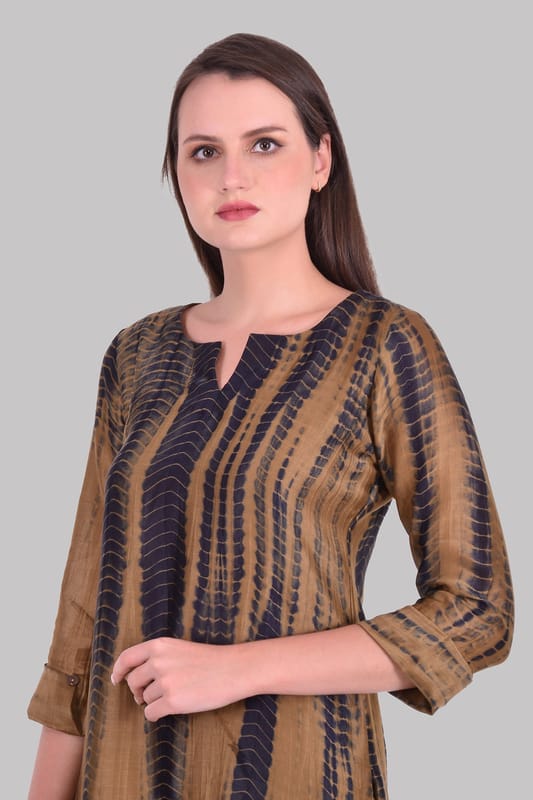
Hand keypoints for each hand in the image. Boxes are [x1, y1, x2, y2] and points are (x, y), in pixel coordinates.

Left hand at [110, 637, 248, 720]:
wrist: (233, 669)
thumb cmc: (209, 660)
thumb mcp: (179, 648)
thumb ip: (157, 657)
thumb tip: (135, 678)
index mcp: (159, 645)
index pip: (127, 657)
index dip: (118, 670)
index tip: (116, 679)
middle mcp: (158, 661)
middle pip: (133, 682)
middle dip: (138, 691)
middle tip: (149, 694)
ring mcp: (164, 682)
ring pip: (144, 699)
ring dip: (154, 701)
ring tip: (175, 695)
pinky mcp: (172, 701)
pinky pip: (150, 714)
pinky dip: (156, 715)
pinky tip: (169, 710)